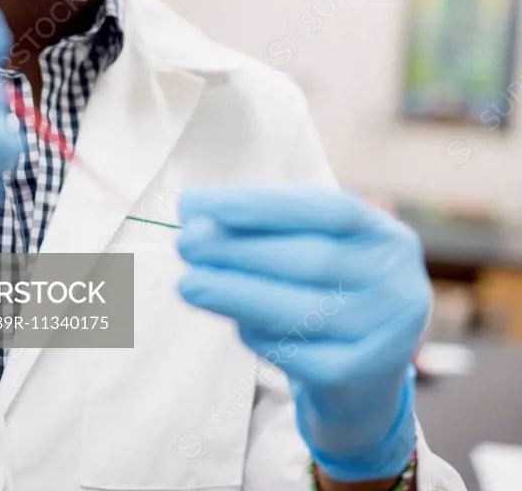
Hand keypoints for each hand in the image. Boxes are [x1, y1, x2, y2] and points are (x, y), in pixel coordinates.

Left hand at [176, 186, 430, 483]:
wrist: (366, 382)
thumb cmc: (330, 294)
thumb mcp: (317, 250)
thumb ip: (269, 230)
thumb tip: (197, 215)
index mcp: (388, 236)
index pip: (326, 210)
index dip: (261, 205)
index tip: (200, 203)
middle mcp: (399, 281)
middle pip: (312, 259)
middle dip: (239, 249)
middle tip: (185, 243)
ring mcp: (388, 334)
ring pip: (303, 309)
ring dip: (237, 293)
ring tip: (189, 283)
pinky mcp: (363, 378)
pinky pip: (300, 356)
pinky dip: (260, 336)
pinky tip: (233, 324)